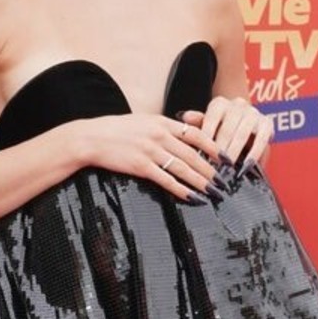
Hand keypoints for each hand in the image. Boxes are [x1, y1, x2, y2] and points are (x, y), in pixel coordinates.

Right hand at [76, 112, 223, 204]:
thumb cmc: (115, 130)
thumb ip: (162, 127)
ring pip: (183, 168)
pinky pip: (166, 179)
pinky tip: (191, 197)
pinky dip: (180, 189)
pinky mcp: (140, 166)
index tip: (225, 157)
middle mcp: (160, 135)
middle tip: (224, 181)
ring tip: (212, 191)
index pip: (195, 133)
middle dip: (211, 169)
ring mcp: (151, 151)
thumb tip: (182, 132)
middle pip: (193, 154)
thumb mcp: (142, 121)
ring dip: (200, 181)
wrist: (91, 138)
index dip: (213, 146)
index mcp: (162, 122)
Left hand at [183, 96, 272, 182]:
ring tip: (226, 170)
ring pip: (242, 134)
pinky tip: (245, 168)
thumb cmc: (217, 131)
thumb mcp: (205, 128)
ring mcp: (253, 113)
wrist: (241, 128)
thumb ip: (197, 123)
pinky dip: (253, 155)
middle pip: (227, 129)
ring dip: (234, 153)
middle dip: (219, 151)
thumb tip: (184, 116)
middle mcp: (237, 104)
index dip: (206, 140)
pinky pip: (261, 140)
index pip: (210, 120)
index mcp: (219, 104)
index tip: (201, 157)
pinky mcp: (267, 123)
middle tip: (212, 168)